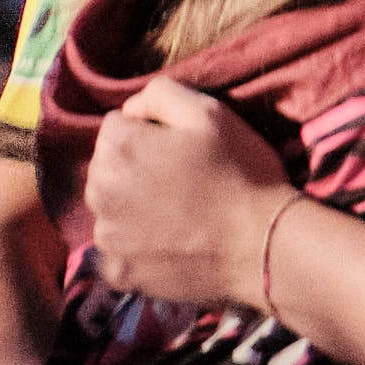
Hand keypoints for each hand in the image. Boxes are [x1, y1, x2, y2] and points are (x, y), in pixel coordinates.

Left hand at [76, 77, 299, 307]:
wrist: (265, 246)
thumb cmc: (241, 173)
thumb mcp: (208, 112)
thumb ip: (159, 94)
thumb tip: (130, 110)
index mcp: (117, 146)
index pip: (116, 127)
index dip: (150, 133)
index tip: (181, 151)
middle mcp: (98, 189)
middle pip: (107, 168)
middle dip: (135, 170)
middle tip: (183, 185)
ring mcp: (106, 235)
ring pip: (110, 209)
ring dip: (132, 209)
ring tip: (179, 217)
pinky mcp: (119, 271)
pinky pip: (116, 251)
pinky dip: (135, 250)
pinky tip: (170, 246)